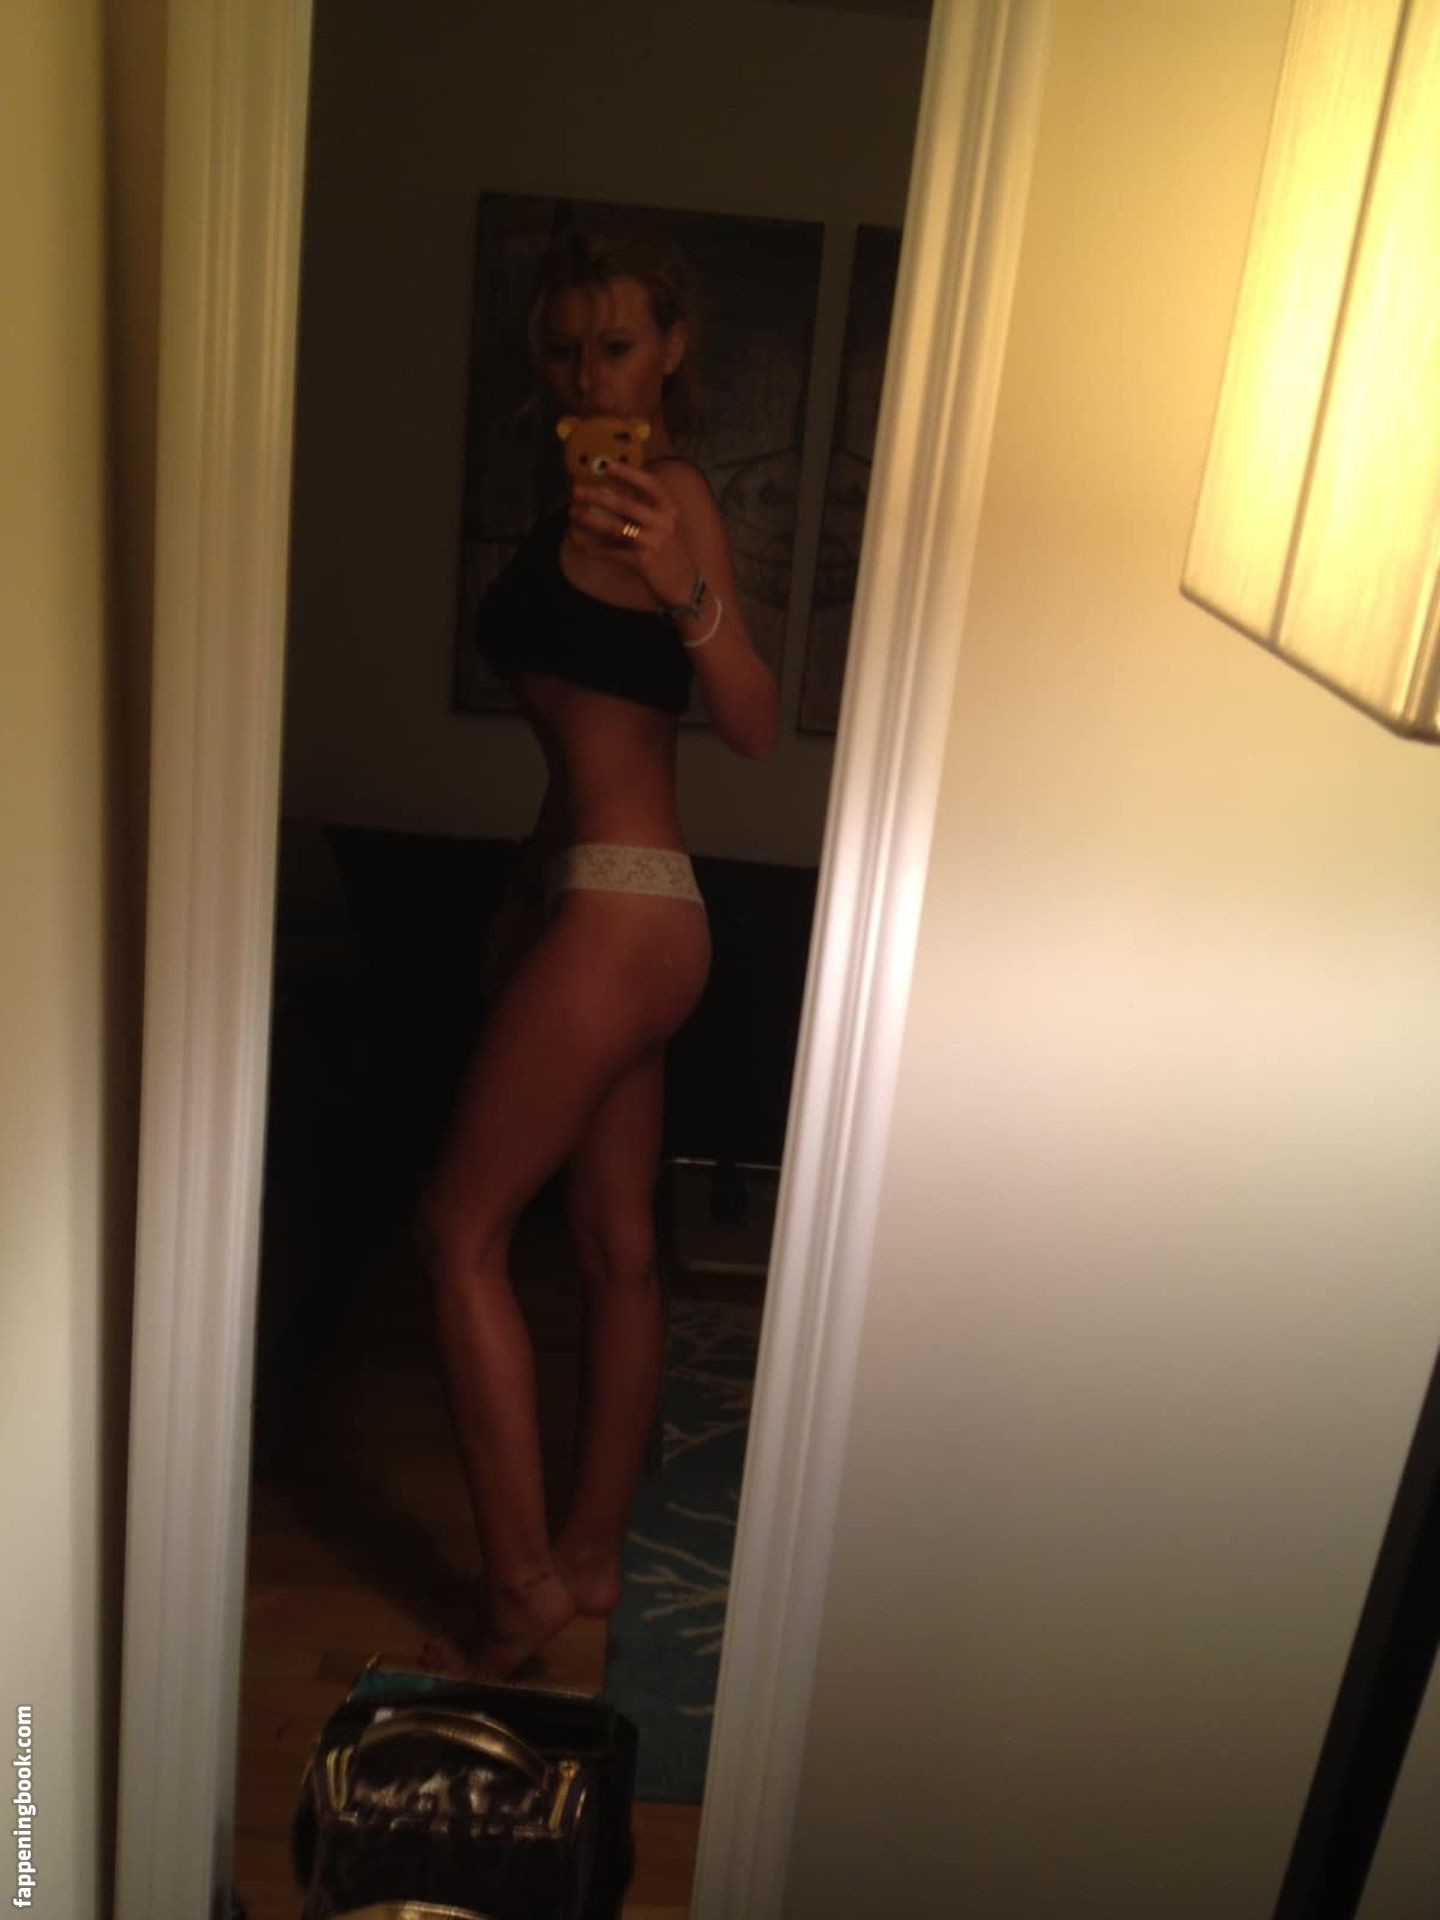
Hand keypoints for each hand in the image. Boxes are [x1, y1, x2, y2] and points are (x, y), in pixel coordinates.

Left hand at [568, 465, 697, 608]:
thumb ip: (645, 509)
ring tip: (574, 513)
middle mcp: (662, 522)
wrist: (684, 581)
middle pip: (624, 504)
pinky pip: (615, 553)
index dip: (628, 473)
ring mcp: (653, 541)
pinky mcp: (644, 561)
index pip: (649, 484)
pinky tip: (585, 547)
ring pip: (615, 527)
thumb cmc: (670, 550)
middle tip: (576, 490)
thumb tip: (612, 494)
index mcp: (668, 508)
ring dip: (591, 520)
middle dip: (596, 496)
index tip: (608, 465)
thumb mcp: (664, 524)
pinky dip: (598, 550)